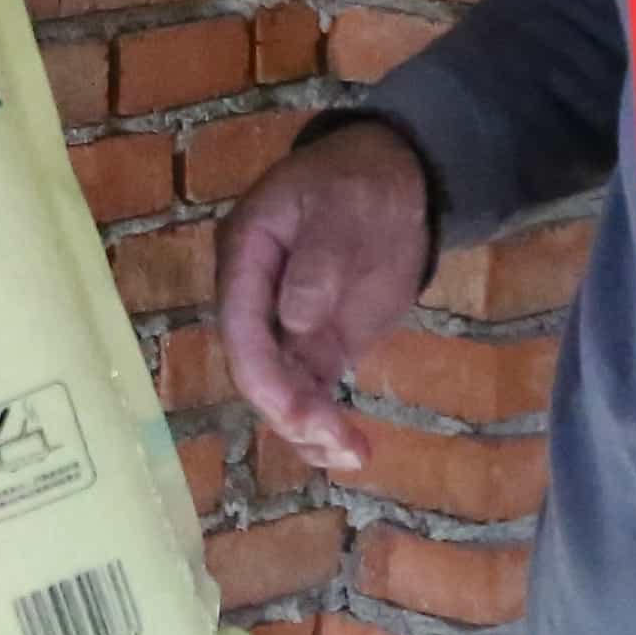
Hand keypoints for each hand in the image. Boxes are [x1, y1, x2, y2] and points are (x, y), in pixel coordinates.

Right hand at [215, 118, 434, 477]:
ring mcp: (285, 326)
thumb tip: (295, 319)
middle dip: (290, 412)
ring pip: (281, 390)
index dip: (263, 375)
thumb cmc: (360, 180)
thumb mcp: (343, 205)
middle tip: (337, 441)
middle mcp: (254, 299)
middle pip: (256, 369)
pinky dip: (324, 424)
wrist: (395, 180)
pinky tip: (349, 451)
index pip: (241, 328)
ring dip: (309, 429)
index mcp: (246, 257)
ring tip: (353, 454)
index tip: (297, 411)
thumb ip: (319, 260)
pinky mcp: (317, 345)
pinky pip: (310, 392)